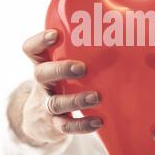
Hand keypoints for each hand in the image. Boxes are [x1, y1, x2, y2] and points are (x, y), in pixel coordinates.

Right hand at [20, 29, 102, 145]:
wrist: (39, 120)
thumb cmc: (61, 82)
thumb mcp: (63, 66)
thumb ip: (81, 51)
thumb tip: (122, 28)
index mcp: (43, 64)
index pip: (31, 49)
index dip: (40, 41)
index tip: (56, 34)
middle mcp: (42, 83)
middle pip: (42, 74)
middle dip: (61, 70)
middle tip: (82, 68)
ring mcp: (46, 104)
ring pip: (55, 102)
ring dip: (76, 99)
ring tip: (97, 96)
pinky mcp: (54, 124)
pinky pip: (65, 126)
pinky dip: (82, 125)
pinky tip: (98, 121)